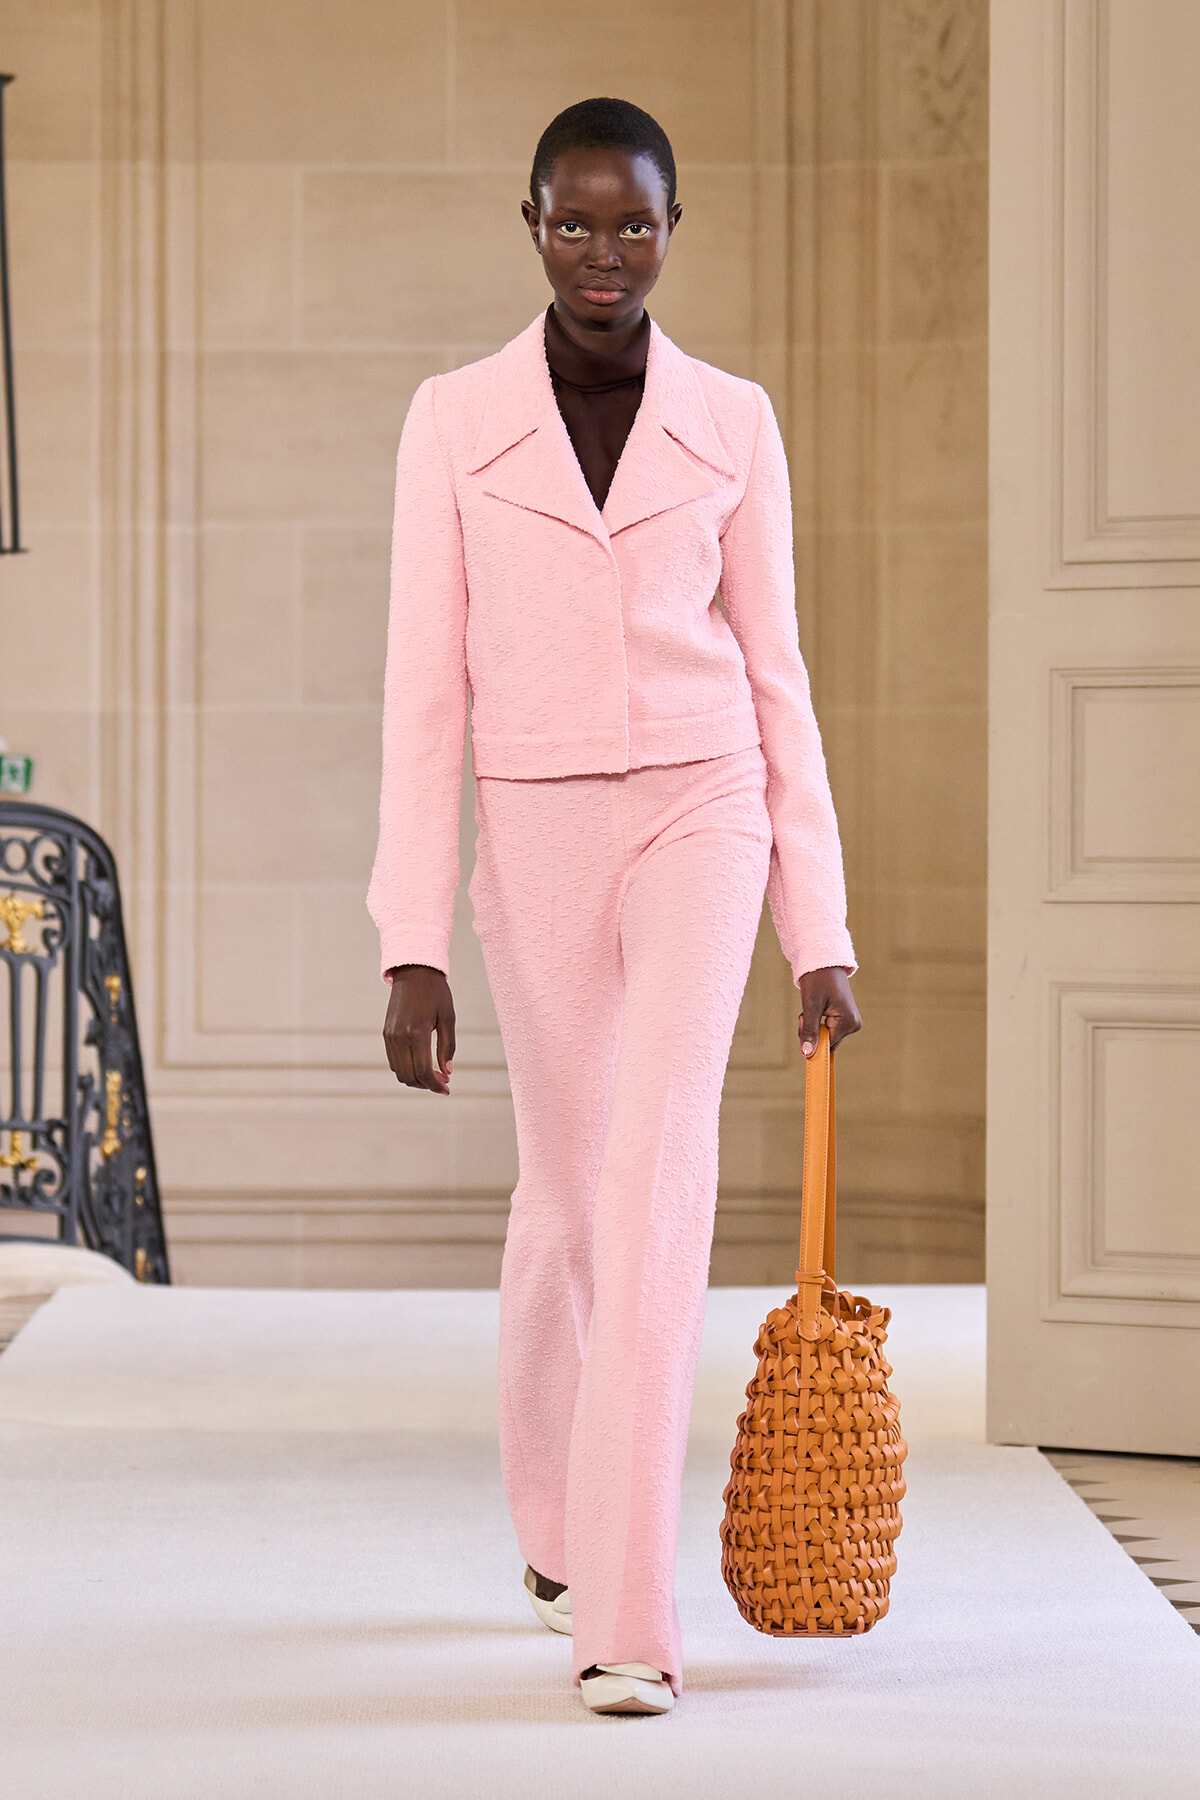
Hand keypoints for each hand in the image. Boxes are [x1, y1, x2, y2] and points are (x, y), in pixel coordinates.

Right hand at [383, 965, 455, 1094]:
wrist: (413, 972)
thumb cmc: (436, 993)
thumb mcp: (448, 1018)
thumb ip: (447, 1047)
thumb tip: (447, 1072)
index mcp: (417, 1033)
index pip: (423, 1072)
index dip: (435, 1085)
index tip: (447, 1089)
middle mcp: (399, 1037)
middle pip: (409, 1076)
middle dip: (426, 1085)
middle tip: (443, 1082)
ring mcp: (390, 1036)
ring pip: (399, 1072)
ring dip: (416, 1079)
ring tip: (433, 1075)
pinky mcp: (386, 1034)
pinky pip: (393, 1061)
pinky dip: (406, 1069)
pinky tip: (421, 1064)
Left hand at [798, 966, 860, 1056]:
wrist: (824, 961)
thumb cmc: (818, 979)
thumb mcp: (811, 1005)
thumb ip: (810, 1030)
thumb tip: (808, 1054)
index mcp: (848, 1022)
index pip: (827, 1045)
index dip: (811, 1040)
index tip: (802, 1025)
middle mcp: (853, 1024)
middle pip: (826, 1042)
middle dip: (812, 1031)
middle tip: (805, 1012)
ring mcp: (850, 1021)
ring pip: (825, 1035)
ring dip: (813, 1025)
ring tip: (813, 1005)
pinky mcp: (845, 1018)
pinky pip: (827, 1028)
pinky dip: (817, 1021)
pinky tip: (818, 1007)